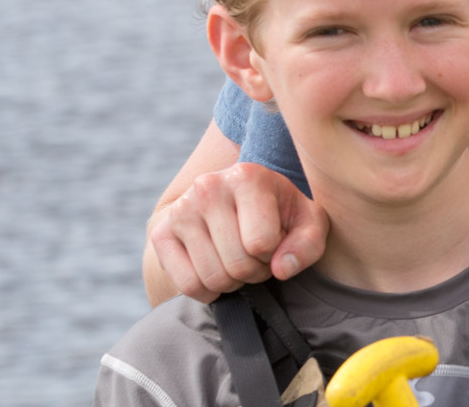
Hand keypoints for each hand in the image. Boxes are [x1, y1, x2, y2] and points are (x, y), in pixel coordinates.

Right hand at [146, 162, 329, 302]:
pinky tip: (217, 269)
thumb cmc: (279, 214)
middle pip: (237, 264)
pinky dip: (208, 290)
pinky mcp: (161, 233)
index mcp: (247, 177)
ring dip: (233, 282)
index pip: (261, 243)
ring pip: (213, 278)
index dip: (274, 254)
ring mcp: (180, 210)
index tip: (275, 242)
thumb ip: (307, 244)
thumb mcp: (307, 223)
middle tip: (257, 257)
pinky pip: (188, 285)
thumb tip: (281, 268)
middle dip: (254, 271)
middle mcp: (208, 187)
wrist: (233, 203)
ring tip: (239, 259)